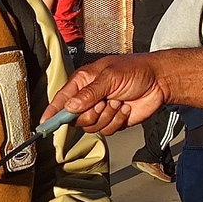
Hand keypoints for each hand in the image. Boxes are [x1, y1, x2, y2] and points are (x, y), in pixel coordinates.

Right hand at [44, 54, 168, 135]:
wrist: (159, 81)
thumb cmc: (135, 70)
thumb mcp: (110, 77)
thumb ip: (89, 93)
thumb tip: (70, 107)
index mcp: (83, 82)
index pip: (61, 99)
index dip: (52, 112)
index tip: (43, 124)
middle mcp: (89, 98)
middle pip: (76, 119)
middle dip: (91, 114)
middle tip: (104, 103)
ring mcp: (101, 111)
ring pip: (91, 127)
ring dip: (107, 116)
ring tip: (118, 102)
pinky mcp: (113, 121)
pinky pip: (107, 131)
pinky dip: (117, 121)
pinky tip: (125, 109)